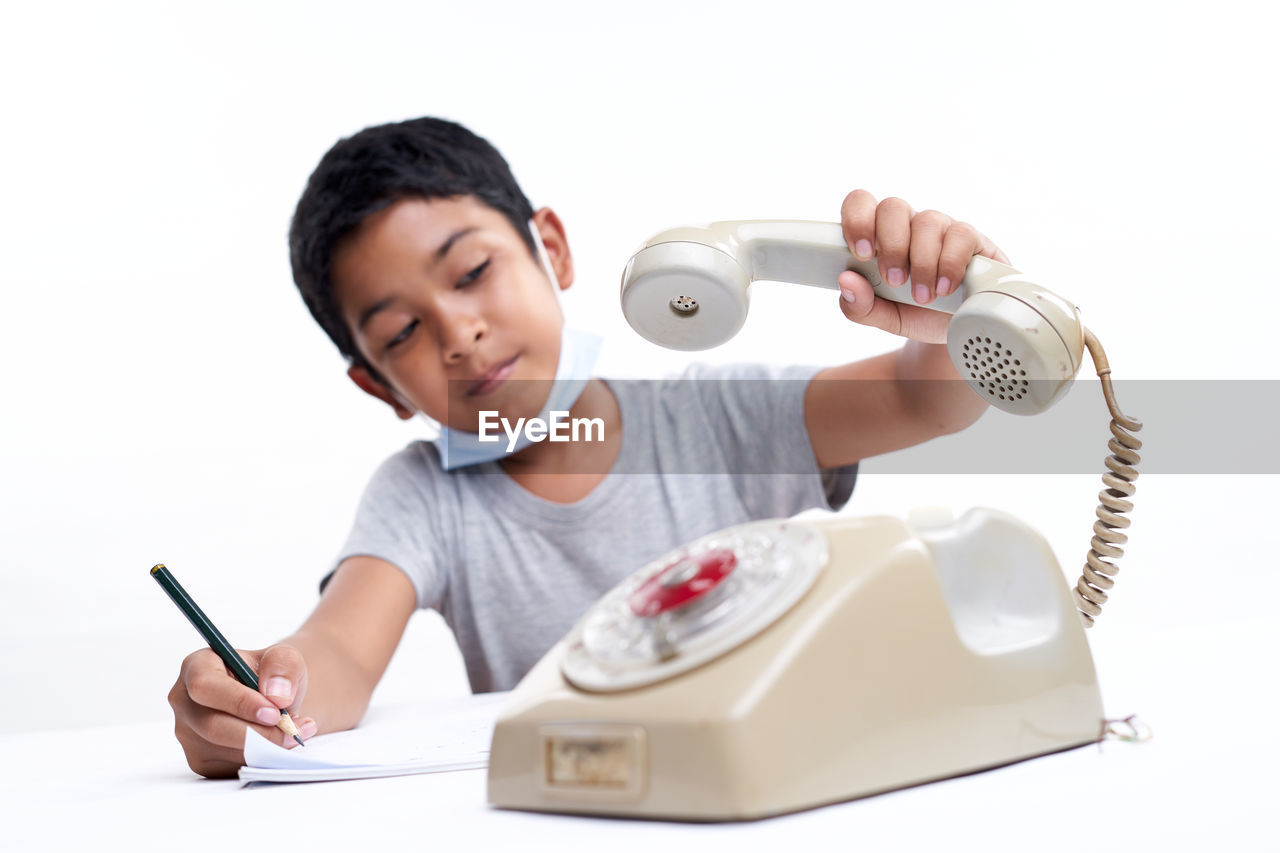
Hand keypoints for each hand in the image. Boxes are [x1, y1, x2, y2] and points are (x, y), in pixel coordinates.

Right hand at [168, 644, 316, 777]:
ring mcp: (188, 734)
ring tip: (295, 731)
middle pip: (212, 726)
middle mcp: (184, 701)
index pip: (206, 686)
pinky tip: (280, 743)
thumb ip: (282, 666)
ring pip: (223, 750)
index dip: (239, 702)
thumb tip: (277, 695)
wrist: (273, 700)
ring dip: (265, 746)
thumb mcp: (283, 657)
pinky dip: (261, 759)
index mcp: (196, 667)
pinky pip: (230, 767)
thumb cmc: (270, 675)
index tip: (274, 713)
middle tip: (292, 729)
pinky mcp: (201, 760)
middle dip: (258, 731)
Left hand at [836, 189, 1010, 343]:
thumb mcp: (884, 317)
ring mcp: (940, 229)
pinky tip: (944, 287)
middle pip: (893, 207)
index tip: (861, 253)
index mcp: (878, 236)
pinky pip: (960, 235)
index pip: (861, 203)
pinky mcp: (971, 239)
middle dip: (892, 246)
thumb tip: (846, 280)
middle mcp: (908, 226)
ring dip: (922, 263)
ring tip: (922, 296)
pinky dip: (950, 265)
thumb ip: (859, 305)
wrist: (957, 330)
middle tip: (895, 281)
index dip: (857, 220)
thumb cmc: (916, 314)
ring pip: (927, 221)